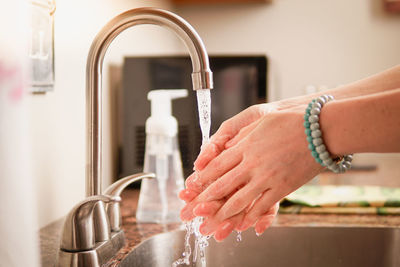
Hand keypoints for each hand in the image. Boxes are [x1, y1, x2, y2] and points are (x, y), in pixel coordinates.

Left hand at [180, 107, 322, 239]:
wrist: (320, 130)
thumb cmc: (291, 121)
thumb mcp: (261, 122)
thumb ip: (242, 136)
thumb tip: (227, 146)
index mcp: (245, 146)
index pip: (217, 165)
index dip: (203, 177)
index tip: (193, 186)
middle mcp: (252, 163)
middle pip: (223, 184)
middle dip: (206, 199)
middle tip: (193, 210)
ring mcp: (267, 177)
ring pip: (240, 199)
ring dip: (223, 213)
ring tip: (212, 222)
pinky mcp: (283, 187)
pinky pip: (263, 206)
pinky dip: (251, 217)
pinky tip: (243, 224)